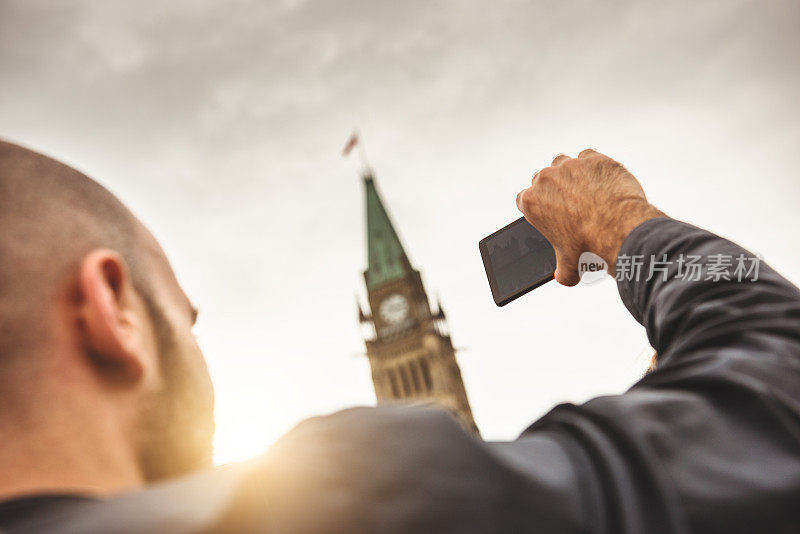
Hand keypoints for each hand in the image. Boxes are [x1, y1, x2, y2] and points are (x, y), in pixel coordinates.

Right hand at [516, 149, 663, 285]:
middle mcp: (546, 179)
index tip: (547, 211)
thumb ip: (560, 270)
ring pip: (564, 164)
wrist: (620, 230)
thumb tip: (563, 277)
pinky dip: (593, 167)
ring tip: (586, 190)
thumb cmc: (591, 246)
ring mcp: (570, 166)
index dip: (536, 205)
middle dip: (553, 189)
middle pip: (542, 178)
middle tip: (570, 204)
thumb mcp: (568, 266)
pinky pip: (588, 157)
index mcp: (532, 202)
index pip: (524, 198)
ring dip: (571, 174)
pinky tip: (602, 181)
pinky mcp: (593, 158)